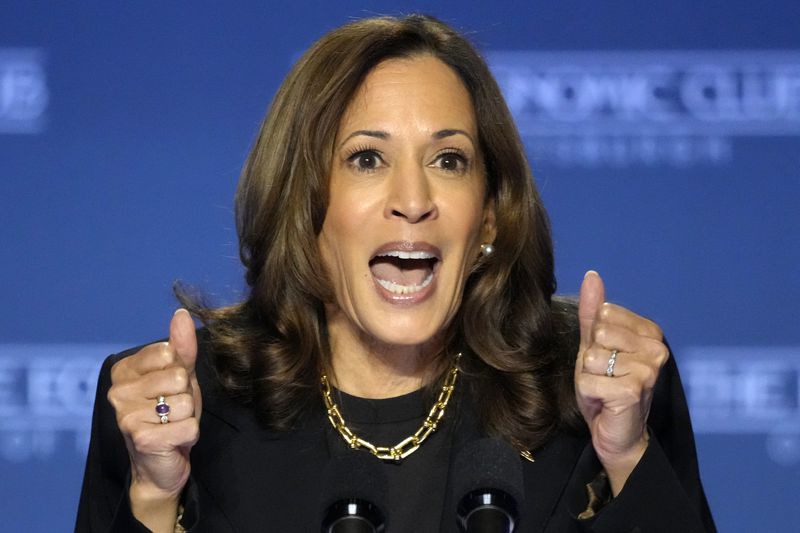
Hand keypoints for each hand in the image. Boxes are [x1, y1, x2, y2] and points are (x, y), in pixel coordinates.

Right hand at [107, 309, 201, 530]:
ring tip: (172, 426)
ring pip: (186, 402)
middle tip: (172, 411)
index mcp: (123, 371)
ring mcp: (127, 416)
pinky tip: (173, 441)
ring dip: (188, 417)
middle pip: (179, 378)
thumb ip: (181, 346)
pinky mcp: (143, 439)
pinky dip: (189, 435)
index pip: (168, 352)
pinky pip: (189, 426)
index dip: (180, 372)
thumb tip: (182, 313)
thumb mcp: (179, 377)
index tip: (169, 389)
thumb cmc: (169, 415)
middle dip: (186, 396)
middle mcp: (117, 392)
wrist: (160, 464)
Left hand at [574, 271, 668, 494]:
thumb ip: (592, 312)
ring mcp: (648, 369)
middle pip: (598, 334)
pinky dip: (588, 394)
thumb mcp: (594, 346)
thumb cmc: (606, 388)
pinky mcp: (634, 389)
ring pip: (592, 357)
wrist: (616, 433)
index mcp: (649, 331)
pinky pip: (588, 379)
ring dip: (589, 378)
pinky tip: (604, 403)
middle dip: (591, 359)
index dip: (595, 340)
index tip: (607, 359)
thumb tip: (592, 276)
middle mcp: (656, 348)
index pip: (604, 314)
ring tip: (605, 390)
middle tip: (604, 377)